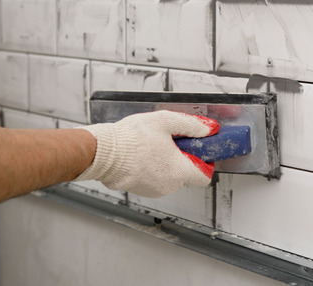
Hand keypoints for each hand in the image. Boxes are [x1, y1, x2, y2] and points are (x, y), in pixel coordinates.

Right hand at [75, 110, 218, 197]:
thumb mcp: (166, 122)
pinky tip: (143, 154)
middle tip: (171, 142)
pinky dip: (153, 169)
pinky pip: (155, 179)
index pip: (205, 175)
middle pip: (187, 174)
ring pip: (170, 177)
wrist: (102, 152)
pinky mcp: (141, 190)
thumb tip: (209, 129)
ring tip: (153, 146)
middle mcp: (169, 185)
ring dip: (167, 163)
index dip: (205, 162)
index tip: (199, 151)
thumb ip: (192, 125)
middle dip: (183, 158)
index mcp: (179, 171)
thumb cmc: (131, 139)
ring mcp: (154, 190)